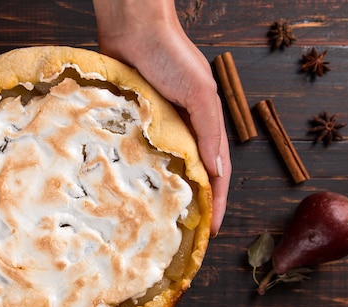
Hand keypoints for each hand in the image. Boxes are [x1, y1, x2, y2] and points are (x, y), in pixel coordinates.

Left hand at [94, 0, 230, 235]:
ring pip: (163, 170)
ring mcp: (157, 129)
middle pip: (191, 176)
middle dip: (191, 205)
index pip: (216, 174)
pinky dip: (138, 174)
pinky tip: (130, 191)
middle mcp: (183, 131)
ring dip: (164, 194)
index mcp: (205, 126)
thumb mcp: (198, 93)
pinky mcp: (133, 124)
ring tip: (157, 221)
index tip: (212, 231)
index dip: (217, 203)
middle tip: (183, 235)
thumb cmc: (170, 56)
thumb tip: (217, 171)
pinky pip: (137, 155)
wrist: (133, 29)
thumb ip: (208, 130)